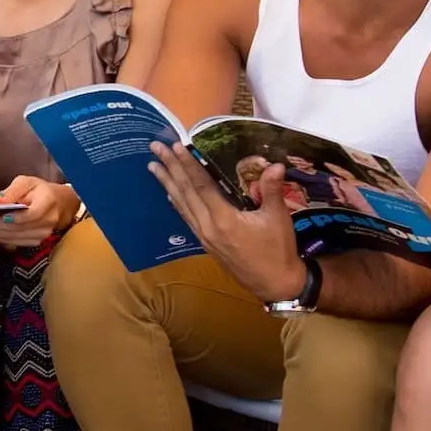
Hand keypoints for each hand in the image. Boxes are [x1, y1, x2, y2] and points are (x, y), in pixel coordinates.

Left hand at [0, 176, 75, 249]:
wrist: (55, 204)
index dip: (12, 217)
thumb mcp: (26, 182)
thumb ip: (12, 190)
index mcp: (47, 203)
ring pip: (13, 237)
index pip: (30, 214)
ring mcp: (42, 235)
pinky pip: (13, 243)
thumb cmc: (37, 189)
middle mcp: (47, 222)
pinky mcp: (35, 242)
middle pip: (17, 228)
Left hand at [148, 142, 305, 302]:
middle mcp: (208, 227)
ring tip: (153, 166)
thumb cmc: (278, 250)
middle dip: (169, 168)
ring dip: (167, 183)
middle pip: (185, 192)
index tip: (174, 146)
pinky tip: (170, 194)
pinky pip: (187, 218)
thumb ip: (272, 189)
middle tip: (154, 147)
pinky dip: (177, 203)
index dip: (187, 163)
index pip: (200, 185)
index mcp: (223, 219)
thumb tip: (274, 164)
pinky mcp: (207, 244)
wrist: (275, 285)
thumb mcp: (278, 218)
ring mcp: (205, 236)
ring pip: (182, 205)